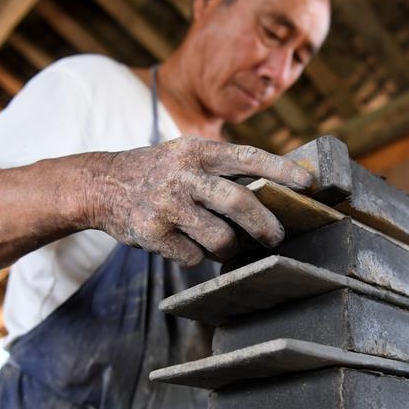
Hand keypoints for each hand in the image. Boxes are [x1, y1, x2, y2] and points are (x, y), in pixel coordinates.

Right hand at [87, 137, 312, 265]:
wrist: (101, 185)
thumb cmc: (158, 172)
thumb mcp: (187, 155)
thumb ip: (223, 168)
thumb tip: (274, 192)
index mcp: (197, 150)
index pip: (248, 157)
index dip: (281, 170)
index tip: (308, 184)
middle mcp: (183, 175)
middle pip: (239, 203)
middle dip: (265, 225)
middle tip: (277, 237)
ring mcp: (167, 205)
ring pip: (220, 239)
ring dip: (228, 248)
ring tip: (222, 244)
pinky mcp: (152, 233)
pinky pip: (193, 257)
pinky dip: (195, 256)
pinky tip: (183, 243)